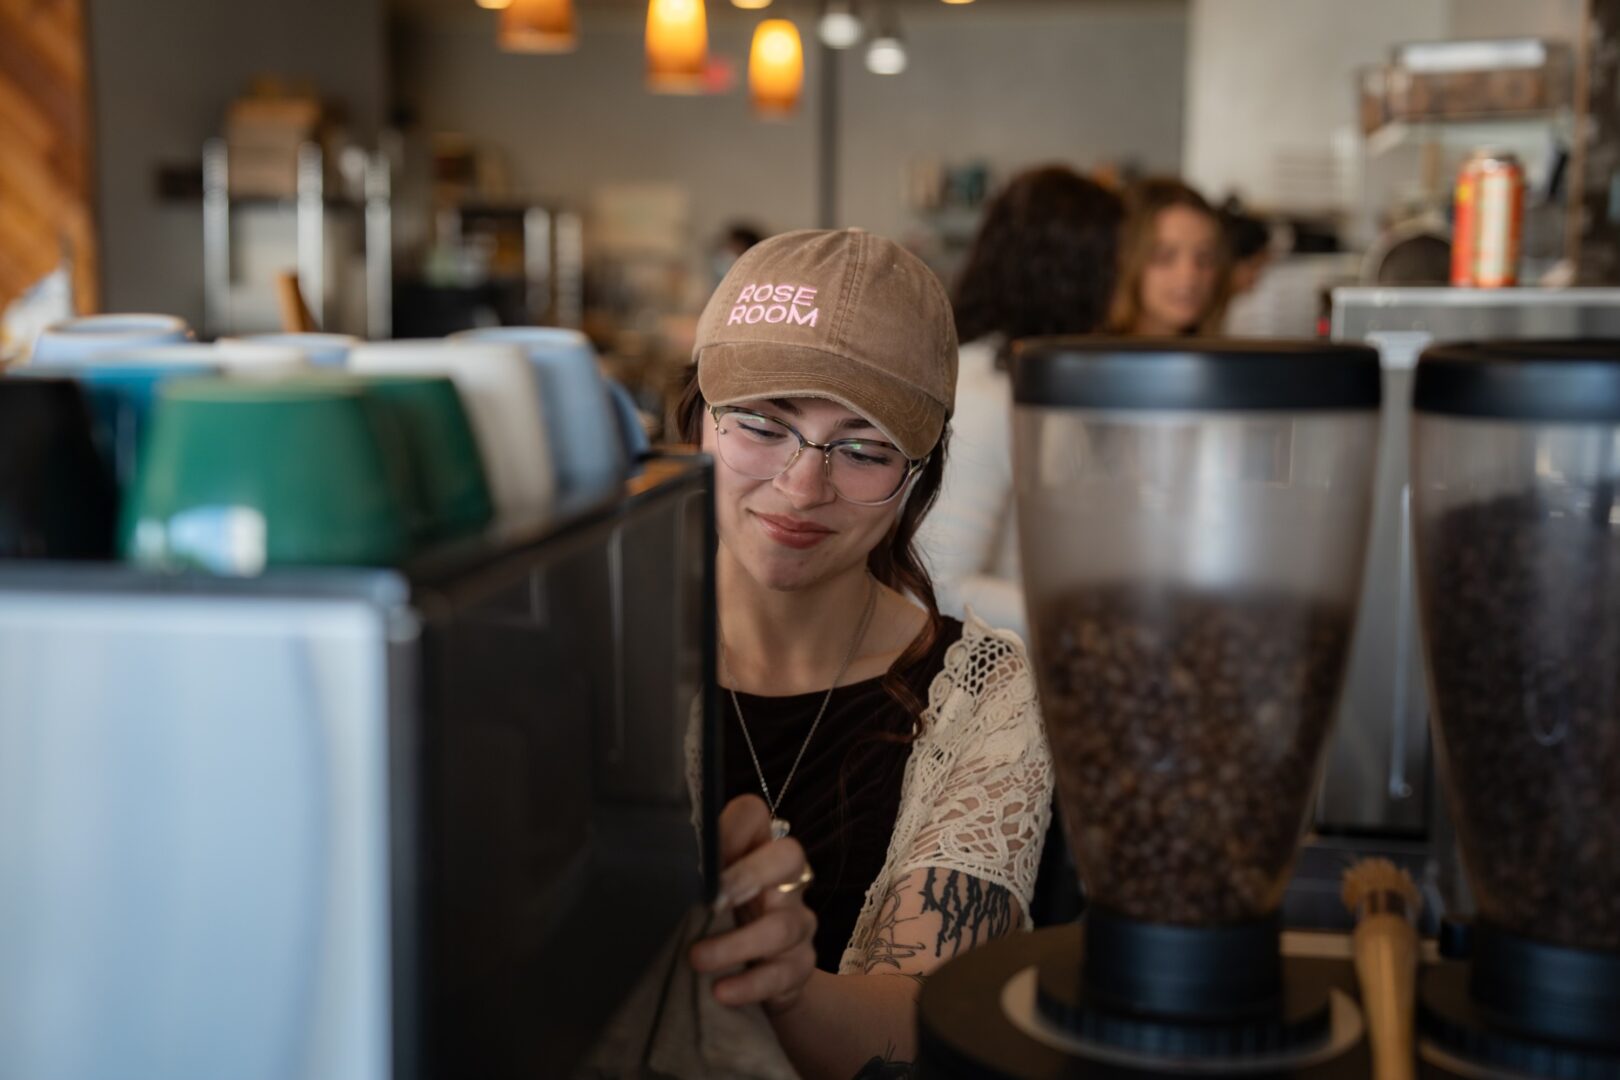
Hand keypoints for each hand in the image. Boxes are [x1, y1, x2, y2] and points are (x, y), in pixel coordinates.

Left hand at [689, 794, 817, 1014]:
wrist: (766, 973)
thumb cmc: (726, 919)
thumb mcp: (709, 892)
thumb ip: (692, 875)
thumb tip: (649, 868)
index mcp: (759, 849)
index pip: (753, 815)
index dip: (730, 827)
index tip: (701, 854)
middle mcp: (786, 879)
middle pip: (789, 856)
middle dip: (750, 874)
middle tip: (712, 900)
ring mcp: (799, 920)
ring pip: (782, 925)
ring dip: (736, 944)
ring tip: (697, 958)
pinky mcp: (801, 964)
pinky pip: (782, 973)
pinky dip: (750, 984)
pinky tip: (722, 991)